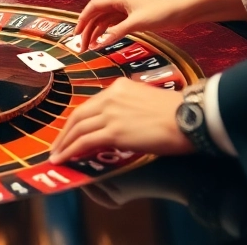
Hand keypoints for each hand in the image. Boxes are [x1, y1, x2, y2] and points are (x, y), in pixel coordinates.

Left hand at [50, 78, 191, 163]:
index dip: (77, 121)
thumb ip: (129, 108)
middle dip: (65, 133)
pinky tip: (64, 160)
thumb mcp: (147, 101)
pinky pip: (84, 142)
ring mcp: (111, 114)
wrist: (189, 117)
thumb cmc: (177, 112)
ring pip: (78, 129)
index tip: (70, 132)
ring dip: (64, 144)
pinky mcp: (114, 132)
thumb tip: (121, 125)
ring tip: (57, 157)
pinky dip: (71, 151)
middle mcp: (111, 97)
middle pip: (78, 115)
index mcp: (119, 86)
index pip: (91, 105)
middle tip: (57, 147)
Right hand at [74, 0, 187, 50]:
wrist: (181, 12)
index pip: (93, 7)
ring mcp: (126, 12)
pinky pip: (114, 26)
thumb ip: (116, 32)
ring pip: (105, 22)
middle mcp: (119, 4)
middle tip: (81, 46)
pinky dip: (107, 34)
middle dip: (87, 30)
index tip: (76, 33)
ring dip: (96, 33)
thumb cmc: (160, 12)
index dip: (82, 19)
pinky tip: (104, 42)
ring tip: (90, 47)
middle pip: (96, 16)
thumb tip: (99, 43)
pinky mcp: (133, 19)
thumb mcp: (137, 23)